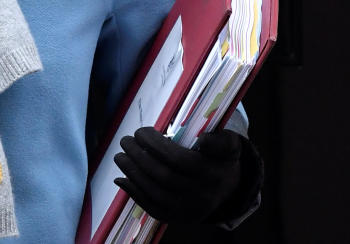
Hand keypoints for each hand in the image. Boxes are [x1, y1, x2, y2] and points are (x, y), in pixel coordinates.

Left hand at [112, 127, 242, 223]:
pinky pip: (152, 208)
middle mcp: (201, 195)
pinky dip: (134, 193)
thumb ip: (220, 139)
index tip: (141, 132)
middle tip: (125, 141)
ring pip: (155, 193)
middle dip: (138, 156)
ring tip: (120, 156)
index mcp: (211, 174)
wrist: (227, 189)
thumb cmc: (220, 159)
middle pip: (163, 176)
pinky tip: (121, 178)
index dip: (155, 145)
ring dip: (132, 173)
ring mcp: (188, 210)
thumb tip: (202, 139)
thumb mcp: (229, 145)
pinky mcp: (177, 218)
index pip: (179, 160)